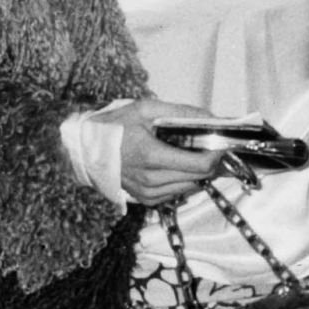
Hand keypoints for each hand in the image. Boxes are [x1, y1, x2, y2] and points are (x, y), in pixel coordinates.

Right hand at [117, 100, 236, 207]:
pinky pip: (177, 193)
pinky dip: (184, 180)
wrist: (86, 149)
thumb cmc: (115, 126)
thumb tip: (210, 118)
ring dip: (198, 172)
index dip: (217, 155)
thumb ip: (181, 112)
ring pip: (191, 186)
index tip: (222, 144)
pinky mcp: (147, 199)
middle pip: (199, 177)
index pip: (200, 164)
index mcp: (151, 155)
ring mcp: (148, 192)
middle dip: (211, 162)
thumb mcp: (146, 109)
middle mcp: (151, 179)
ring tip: (192, 153)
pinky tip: (176, 165)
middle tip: (210, 146)